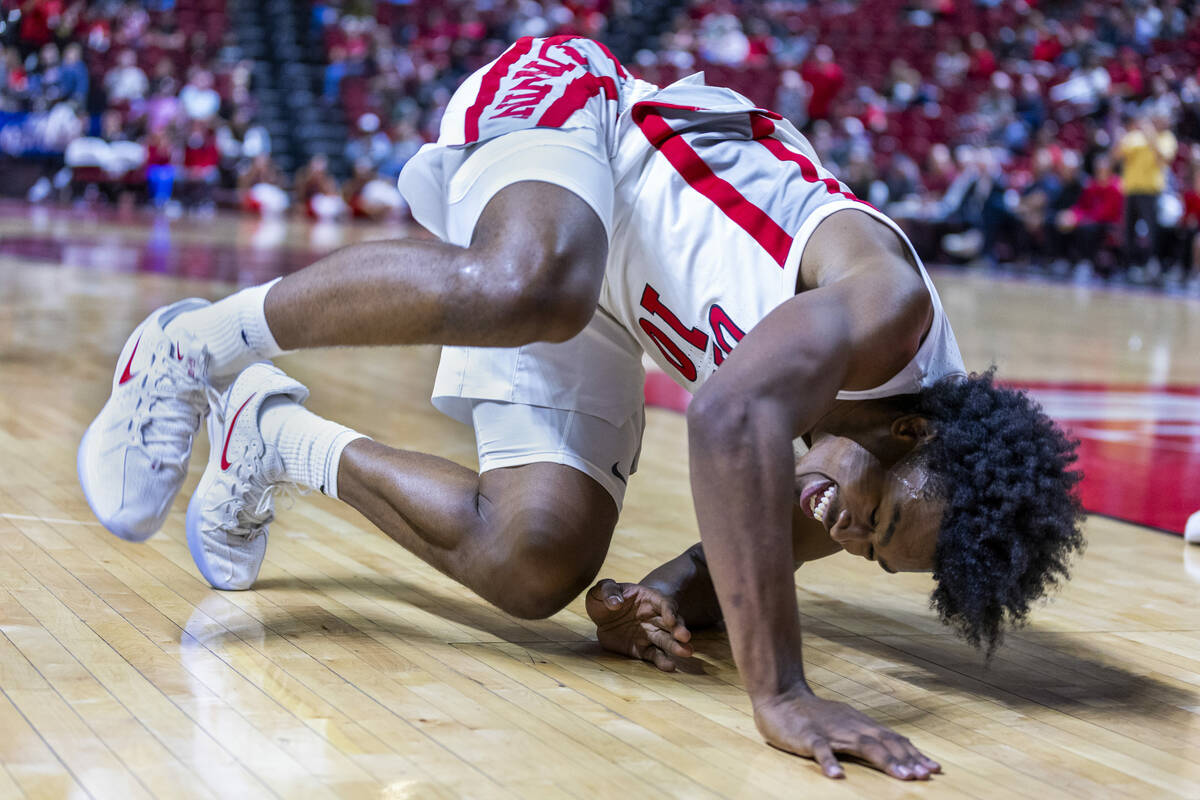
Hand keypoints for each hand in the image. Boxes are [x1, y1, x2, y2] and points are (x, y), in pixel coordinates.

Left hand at [585, 579, 693, 671]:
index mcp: (649, 599)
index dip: (668, 610)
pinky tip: (669, 666)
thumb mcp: (602, 589)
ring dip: (676, 646)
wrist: (604, 617)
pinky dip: (662, 661)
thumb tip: (615, 603)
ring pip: (666, 640)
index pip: (664, 603)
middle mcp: (654, 617)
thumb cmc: (607, 598)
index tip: (671, 620)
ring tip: (686, 652)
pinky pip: (654, 655)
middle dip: (679, 630)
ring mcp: (650, 634)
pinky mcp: (643, 650)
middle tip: (686, 638)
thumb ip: (608, 591)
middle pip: (671, 623)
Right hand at [754, 690, 940, 779]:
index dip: (914, 754)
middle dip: (907, 759)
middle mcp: (852, 726)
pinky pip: (821, 750)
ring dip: (886, 761)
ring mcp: (831, 731)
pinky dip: (830, 763)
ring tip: (903, 777)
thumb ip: (867, 736)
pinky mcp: (809, 736)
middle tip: (924, 776)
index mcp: (861, 725)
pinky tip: (837, 776)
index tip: (934, 769)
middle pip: (885, 742)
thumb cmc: (815, 715)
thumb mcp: (846, 722)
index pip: (893, 739)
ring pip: (863, 745)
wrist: (782, 696)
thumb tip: (896, 750)